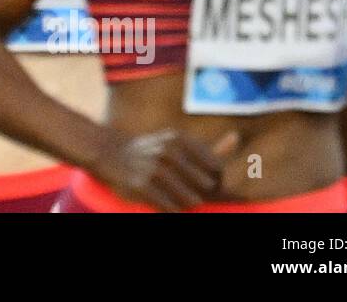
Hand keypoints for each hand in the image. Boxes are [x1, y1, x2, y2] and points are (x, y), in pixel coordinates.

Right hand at [95, 129, 237, 211]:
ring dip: (188, 202)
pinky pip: (169, 206)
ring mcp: (154, 168)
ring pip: (189, 198)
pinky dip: (172, 209)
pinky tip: (170, 205)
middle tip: (194, 191)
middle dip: (204, 192)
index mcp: (179, 139)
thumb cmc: (152, 152)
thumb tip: (237, 138)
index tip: (207, 183)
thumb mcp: (178, 144)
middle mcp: (168, 151)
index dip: (215, 179)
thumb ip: (208, 147)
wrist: (110, 154)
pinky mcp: (141, 186)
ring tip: (183, 198)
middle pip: (206, 184)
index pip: (216, 167)